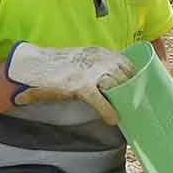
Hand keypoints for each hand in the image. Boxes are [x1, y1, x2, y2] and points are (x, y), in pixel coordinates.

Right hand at [4, 43, 136, 124]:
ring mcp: (89, 72)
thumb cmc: (57, 67)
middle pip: (125, 75)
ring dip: (124, 99)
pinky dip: (108, 111)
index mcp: (99, 53)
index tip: (140, 87)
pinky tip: (113, 119)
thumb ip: (98, 66)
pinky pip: (100, 100)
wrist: (32, 67)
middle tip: (139, 103)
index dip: (135, 76)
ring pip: (116, 86)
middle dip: (133, 89)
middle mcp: (97, 59)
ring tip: (130, 111)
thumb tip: (115, 79)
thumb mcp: (82, 60)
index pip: (127, 63)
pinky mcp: (80, 86)